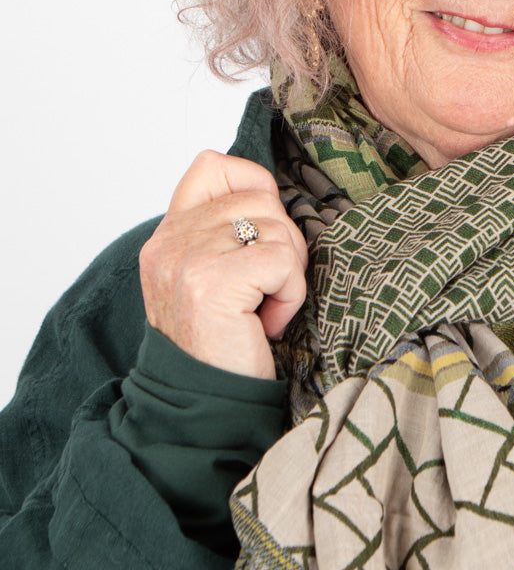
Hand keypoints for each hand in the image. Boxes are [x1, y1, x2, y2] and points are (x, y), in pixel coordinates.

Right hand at [139, 151, 308, 379]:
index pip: (212, 165)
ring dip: (288, 274)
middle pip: (261, 199)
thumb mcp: (209, 278)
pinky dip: (290, 294)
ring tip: (263, 311)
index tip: (262, 235)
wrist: (201, 404)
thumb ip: (224, 234)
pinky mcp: (213, 281)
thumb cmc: (221, 345)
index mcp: (167, 235)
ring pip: (278, 228)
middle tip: (266, 291)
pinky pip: (283, 260)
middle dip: (283, 244)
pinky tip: (268, 323)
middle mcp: (171, 241)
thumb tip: (272, 197)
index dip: (254, 186)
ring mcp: (188, 259)